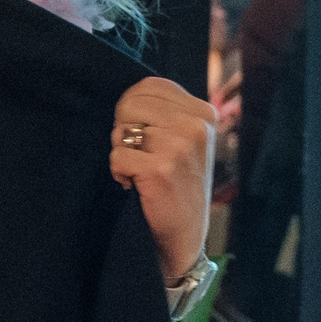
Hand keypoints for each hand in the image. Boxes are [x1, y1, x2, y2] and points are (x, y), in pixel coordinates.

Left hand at [111, 76, 216, 285]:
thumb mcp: (186, 142)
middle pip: (131, 104)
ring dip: (122, 153)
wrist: (185, 235)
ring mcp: (180, 146)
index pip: (149, 86)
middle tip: (139, 155)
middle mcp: (195, 126)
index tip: (141, 135)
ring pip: (122, 131)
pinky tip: (136, 185)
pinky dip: (119, 172)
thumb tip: (129, 97)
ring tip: (141, 172)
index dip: (132, 109)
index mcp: (203, 113)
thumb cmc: (179, 185)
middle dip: (125, 130)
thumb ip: (166, 114)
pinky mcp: (160, 169)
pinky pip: (117, 156)